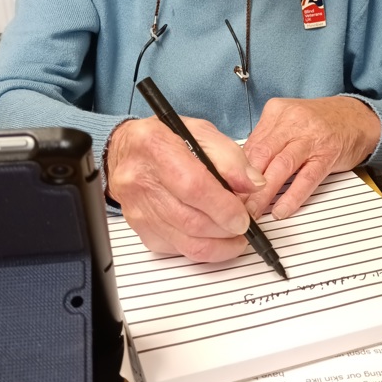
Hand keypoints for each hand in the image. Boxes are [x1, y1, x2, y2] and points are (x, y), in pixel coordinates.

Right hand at [106, 117, 265, 261]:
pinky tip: (211, 235)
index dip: (224, 207)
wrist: (127, 150)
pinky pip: (176, 249)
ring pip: (185, 242)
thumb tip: (253, 184)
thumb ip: (231, 157)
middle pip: (191, 220)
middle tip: (243, 225)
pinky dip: (201, 247)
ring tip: (234, 235)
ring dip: (218, 244)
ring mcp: (137, 208)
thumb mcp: (202, 133)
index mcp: (156, 146)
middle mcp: (140, 179)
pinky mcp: (140, 228)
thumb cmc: (166, 138)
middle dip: (226, 229)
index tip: (243, 216)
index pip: (193, 186)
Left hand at [243, 96, 380, 219]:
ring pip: (281, 166)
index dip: (235, 171)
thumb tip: (241, 170)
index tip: (227, 190)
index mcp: (277, 112)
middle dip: (244, 184)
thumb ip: (266, 141)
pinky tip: (282, 210)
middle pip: (261, 155)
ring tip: (253, 212)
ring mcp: (311, 138)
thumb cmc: (319, 123)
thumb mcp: (288, 121)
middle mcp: (292, 121)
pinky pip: (307, 178)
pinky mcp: (328, 154)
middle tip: (234, 205)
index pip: (249, 144)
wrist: (357, 118)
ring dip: (264, 193)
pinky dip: (293, 196)